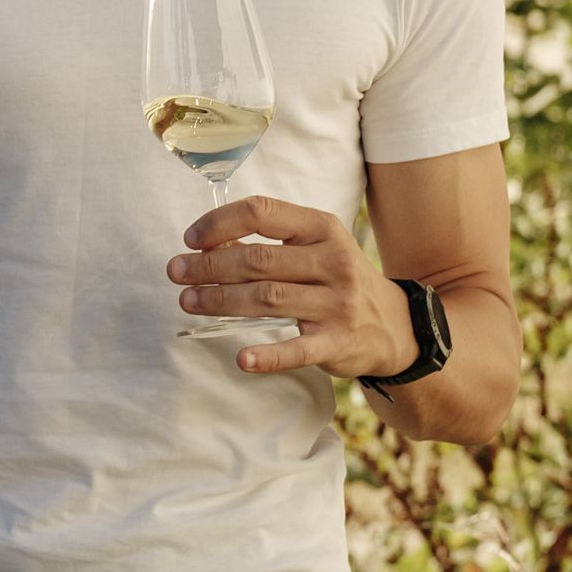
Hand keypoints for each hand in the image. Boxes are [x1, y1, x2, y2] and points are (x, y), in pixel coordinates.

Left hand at [174, 197, 413, 378]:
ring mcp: (338, 303)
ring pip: (266, 299)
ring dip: (219, 300)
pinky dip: (267, 356)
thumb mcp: (314, 249)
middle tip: (176, 273)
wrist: (395, 324)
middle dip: (208, 266)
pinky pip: (297, 350)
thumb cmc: (338, 279)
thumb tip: (206, 245)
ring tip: (188, 301)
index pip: (262, 212)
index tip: (190, 240)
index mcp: (322, 229)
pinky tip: (241, 359)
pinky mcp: (338, 342)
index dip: (219, 223)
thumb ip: (267, 244)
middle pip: (258, 261)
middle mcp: (333, 261)